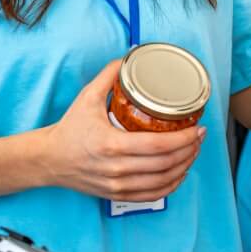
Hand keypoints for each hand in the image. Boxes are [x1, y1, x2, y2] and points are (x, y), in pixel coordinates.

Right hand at [39, 59, 204, 202]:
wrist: (49, 159)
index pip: (158, 146)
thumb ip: (110, 75)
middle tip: (201, 135)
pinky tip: (180, 172)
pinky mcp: (117, 195)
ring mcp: (117, 186)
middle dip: (190, 150)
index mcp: (112, 145)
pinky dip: (171, 185)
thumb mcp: (87, 97)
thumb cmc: (70, 129)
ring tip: (194, 150)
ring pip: (163, 182)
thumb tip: (130, 56)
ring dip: (185, 166)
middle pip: (166, 164)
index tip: (198, 127)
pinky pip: (152, 195)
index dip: (184, 138)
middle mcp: (117, 169)